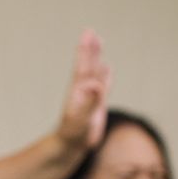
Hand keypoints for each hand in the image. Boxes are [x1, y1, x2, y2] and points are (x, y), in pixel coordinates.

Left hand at [56, 28, 110, 150]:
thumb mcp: (79, 120)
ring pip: (95, 73)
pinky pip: (103, 86)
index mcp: (79, 92)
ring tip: (98, 41)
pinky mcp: (97, 105)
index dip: (85, 51)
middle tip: (90, 31)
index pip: (83, 67)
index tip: (88, 35)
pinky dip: (106, 75)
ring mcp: (91, 97)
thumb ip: (87, 102)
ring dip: (96, 57)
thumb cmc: (73, 136)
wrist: (70, 147)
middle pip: (88, 65)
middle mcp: (84, 91)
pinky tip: (107, 67)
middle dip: (90, 49)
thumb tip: (93, 85)